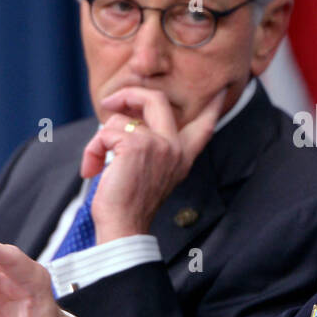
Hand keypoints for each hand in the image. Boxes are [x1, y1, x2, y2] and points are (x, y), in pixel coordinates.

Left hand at [85, 87, 227, 240]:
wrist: (123, 227)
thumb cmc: (130, 204)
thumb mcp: (151, 172)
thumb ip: (152, 147)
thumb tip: (126, 118)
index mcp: (182, 155)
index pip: (204, 126)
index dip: (213, 106)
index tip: (222, 90)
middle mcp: (176, 148)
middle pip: (156, 99)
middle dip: (128, 94)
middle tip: (109, 103)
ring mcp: (158, 144)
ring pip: (120, 120)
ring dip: (99, 141)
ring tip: (97, 162)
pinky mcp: (136, 145)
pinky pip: (105, 133)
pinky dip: (93, 150)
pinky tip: (93, 169)